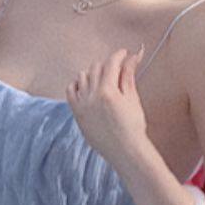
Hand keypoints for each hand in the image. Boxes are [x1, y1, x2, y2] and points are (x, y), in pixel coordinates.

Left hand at [65, 46, 149, 167]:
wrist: (125, 150)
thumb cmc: (132, 127)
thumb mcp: (132, 98)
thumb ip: (128, 76)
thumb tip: (133, 57)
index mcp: (107, 91)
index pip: (111, 64)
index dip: (119, 55)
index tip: (124, 53)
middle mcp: (91, 96)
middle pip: (96, 68)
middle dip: (107, 64)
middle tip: (117, 67)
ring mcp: (82, 105)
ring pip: (82, 77)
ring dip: (93, 73)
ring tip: (104, 78)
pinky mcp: (77, 113)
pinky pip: (70, 91)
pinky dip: (77, 85)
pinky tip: (86, 87)